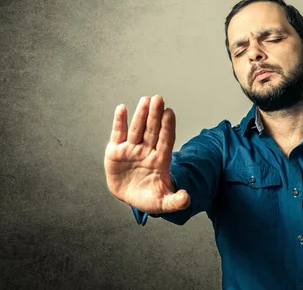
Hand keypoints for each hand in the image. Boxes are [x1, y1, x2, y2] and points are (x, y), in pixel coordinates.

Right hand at [104, 95, 189, 213]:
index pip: (166, 141)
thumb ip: (175, 201)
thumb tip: (187, 198)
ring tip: (145, 100)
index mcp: (160, 161)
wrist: (130, 198)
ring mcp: (131, 149)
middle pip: (152, 131)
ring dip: (140, 115)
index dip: (167, 127)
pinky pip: (118, 134)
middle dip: (155, 115)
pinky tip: (122, 109)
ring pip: (137, 129)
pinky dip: (119, 122)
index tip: (170, 113)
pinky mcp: (115, 151)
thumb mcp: (163, 203)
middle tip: (158, 99)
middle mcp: (147, 151)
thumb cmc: (148, 197)